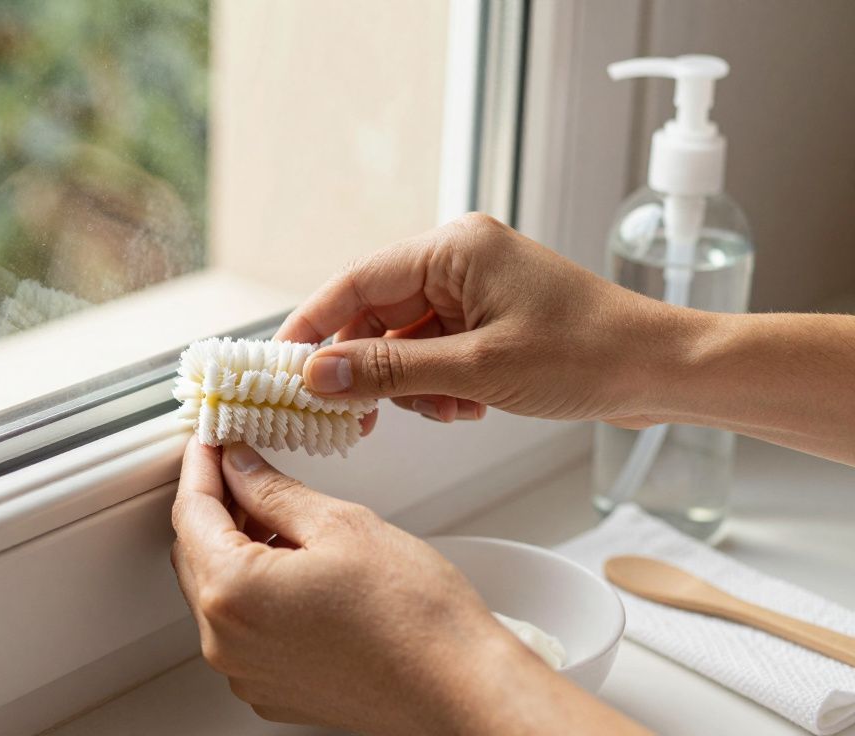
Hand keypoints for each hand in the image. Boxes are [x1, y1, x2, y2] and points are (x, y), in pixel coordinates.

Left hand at [169, 437, 635, 734]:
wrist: (462, 690)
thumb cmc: (416, 617)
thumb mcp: (340, 524)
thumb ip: (272, 490)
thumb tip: (239, 466)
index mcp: (233, 593)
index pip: (191, 512)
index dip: (201, 467)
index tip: (211, 441)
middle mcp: (226, 643)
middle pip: (194, 554)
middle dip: (217, 505)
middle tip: (248, 467)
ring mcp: (246, 673)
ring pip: (217, 590)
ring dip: (236, 547)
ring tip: (283, 514)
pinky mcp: (271, 689)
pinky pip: (242, 627)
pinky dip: (255, 589)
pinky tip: (294, 564)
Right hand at [275, 213, 701, 427]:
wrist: (663, 371)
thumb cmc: (588, 355)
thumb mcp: (476, 370)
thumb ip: (389, 371)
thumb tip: (318, 375)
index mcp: (454, 248)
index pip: (355, 281)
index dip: (312, 326)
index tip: (280, 368)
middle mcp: (459, 258)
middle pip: (376, 313)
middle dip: (367, 366)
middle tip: (352, 415)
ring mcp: (475, 288)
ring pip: (404, 339)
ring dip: (411, 383)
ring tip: (449, 410)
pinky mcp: (489, 318)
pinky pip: (435, 350)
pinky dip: (438, 385)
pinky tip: (469, 408)